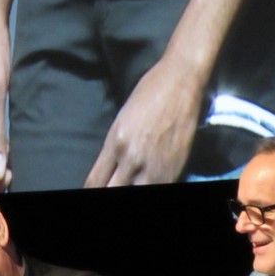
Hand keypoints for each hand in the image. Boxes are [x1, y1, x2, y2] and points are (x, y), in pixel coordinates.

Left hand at [84, 56, 202, 186]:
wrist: (181, 82)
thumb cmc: (150, 93)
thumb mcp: (122, 120)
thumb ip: (114, 148)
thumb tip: (111, 170)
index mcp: (116, 142)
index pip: (95, 181)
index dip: (93, 189)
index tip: (96, 188)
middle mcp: (132, 157)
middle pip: (112, 190)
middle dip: (109, 190)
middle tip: (113, 185)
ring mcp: (155, 166)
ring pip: (136, 192)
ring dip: (132, 189)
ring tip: (132, 183)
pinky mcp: (175, 168)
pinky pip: (159, 187)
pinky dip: (152, 186)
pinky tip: (149, 181)